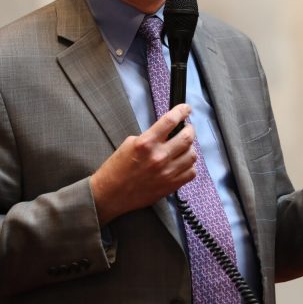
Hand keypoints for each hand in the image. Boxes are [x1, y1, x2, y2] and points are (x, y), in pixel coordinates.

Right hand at [90, 104, 196, 224]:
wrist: (110, 194)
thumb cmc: (116, 169)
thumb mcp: (129, 144)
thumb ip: (150, 136)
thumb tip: (168, 131)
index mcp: (146, 143)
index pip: (170, 120)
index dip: (182, 111)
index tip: (186, 109)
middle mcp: (159, 157)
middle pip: (187, 137)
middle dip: (190, 129)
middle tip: (187, 128)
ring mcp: (167, 173)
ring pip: (192, 155)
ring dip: (190, 148)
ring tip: (183, 147)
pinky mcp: (171, 186)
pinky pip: (191, 172)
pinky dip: (189, 165)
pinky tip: (182, 163)